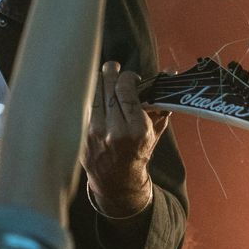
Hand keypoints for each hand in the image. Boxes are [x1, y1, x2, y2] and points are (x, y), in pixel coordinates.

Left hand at [82, 59, 168, 210]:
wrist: (117, 181)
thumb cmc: (138, 153)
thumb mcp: (154, 133)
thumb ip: (159, 105)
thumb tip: (169, 76)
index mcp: (136, 130)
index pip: (126, 90)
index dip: (127, 77)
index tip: (131, 76)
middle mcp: (114, 131)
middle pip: (107, 87)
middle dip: (110, 72)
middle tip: (113, 67)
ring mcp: (93, 134)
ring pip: (91, 93)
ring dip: (97, 81)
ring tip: (102, 77)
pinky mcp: (79, 136)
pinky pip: (81, 106)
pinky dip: (86, 96)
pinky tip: (91, 91)